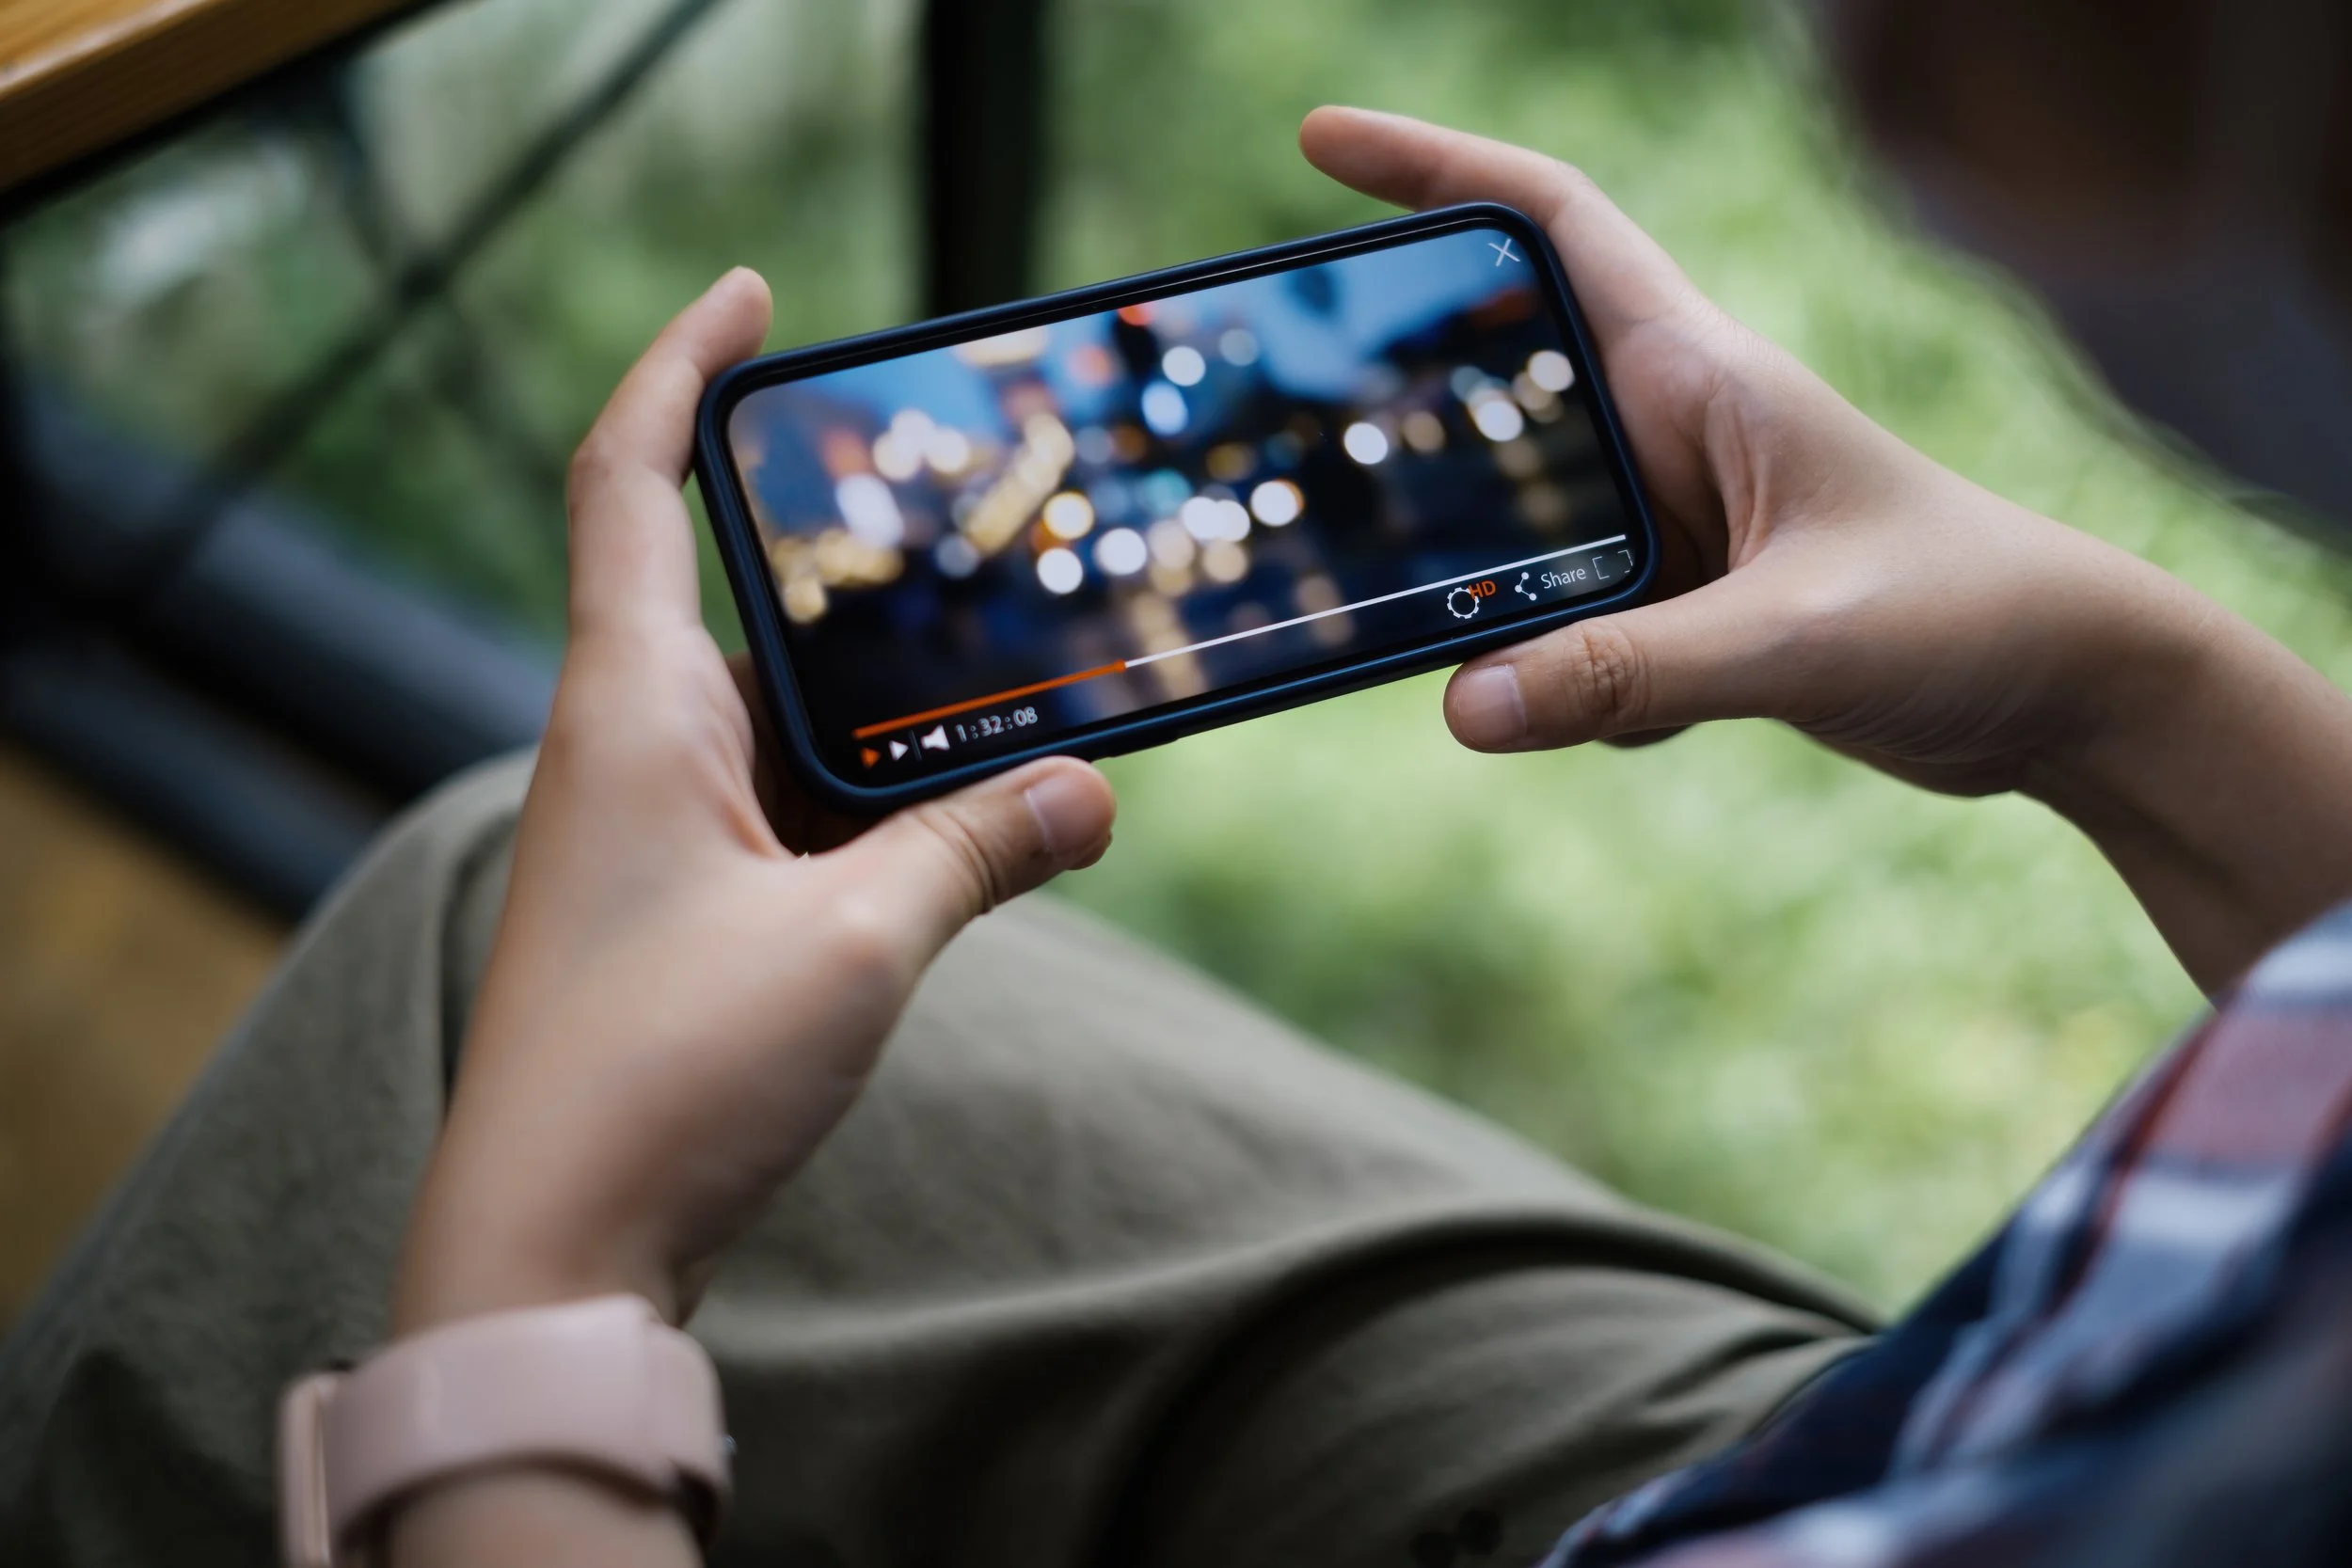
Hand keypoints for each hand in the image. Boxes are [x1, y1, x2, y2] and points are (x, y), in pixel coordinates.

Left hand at [392, 270, 1116, 1335]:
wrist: (551, 1252)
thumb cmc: (663, 1081)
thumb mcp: (855, 945)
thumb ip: (976, 849)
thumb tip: (1091, 791)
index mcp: (629, 709)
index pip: (627, 482)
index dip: (680, 369)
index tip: (749, 297)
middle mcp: (629, 749)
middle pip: (744, 597)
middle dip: (858, 562)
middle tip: (978, 528)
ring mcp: (652, 832)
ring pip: (787, 717)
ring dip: (888, 703)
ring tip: (1017, 679)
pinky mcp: (683, 907)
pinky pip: (792, 804)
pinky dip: (875, 794)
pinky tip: (971, 817)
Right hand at [1301, 108, 2351, 987]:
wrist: (2070, 694)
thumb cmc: (1969, 615)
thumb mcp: (1793, 639)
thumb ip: (1628, 671)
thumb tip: (1461, 705)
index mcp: (1701, 372)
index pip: (1551, 223)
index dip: (1433, 167)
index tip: (1319, 142)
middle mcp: (1673, 428)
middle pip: (1499, 376)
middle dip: (1411, 411)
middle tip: (1309, 449)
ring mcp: (1674, 516)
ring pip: (1522, 523)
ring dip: (1489, 587)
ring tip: (1451, 642)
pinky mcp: (1686, 601)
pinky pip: (1570, 625)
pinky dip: (1572, 684)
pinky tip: (1634, 730)